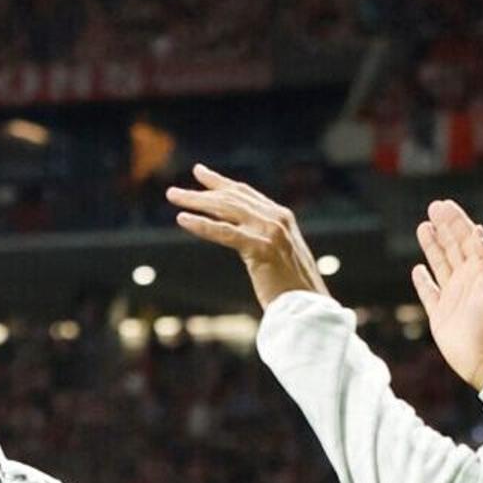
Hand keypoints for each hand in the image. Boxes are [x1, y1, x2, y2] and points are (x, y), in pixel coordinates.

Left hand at [166, 165, 329, 308]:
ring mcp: (270, 232)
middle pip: (232, 197)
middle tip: (174, 191)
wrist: (310, 309)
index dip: (221, 183)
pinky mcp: (261, 249)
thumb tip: (247, 239)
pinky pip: (224, 232)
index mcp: (282, 218)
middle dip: (201, 191)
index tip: (201, 173)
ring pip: (225, 210)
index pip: (245, 194)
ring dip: (195, 202)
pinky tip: (182, 219)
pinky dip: (202, 224)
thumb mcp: (282, 256)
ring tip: (172, 197)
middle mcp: (277, 218)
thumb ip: (267, 241)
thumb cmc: (295, 290)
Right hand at [410, 198, 482, 387]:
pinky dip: (423, 280)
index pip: (470, 238)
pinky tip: (418, 269)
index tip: (446, 205)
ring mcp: (454, 297)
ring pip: (440, 264)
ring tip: (423, 227)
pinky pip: (429, 292)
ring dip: (432, 246)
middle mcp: (469, 280)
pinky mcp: (441, 315)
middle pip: (454, 246)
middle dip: (444, 227)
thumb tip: (479, 232)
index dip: (458, 221)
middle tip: (433, 207)